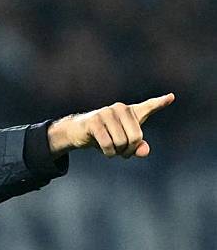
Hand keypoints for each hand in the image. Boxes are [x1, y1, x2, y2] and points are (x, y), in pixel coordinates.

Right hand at [47, 93, 174, 158]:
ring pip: (121, 142)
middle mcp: (120, 108)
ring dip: (117, 152)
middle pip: (136, 137)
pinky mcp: (94, 122)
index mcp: (130, 111)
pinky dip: (108, 152)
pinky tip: (105, 151)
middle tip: (123, 152)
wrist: (78, 132)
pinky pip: (107, 143)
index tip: (171, 97)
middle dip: (129, 150)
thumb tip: (144, 152)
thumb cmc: (104, 136)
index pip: (148, 106)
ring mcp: (106, 113)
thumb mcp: (123, 143)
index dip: (160, 103)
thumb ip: (137, 147)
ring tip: (111, 149)